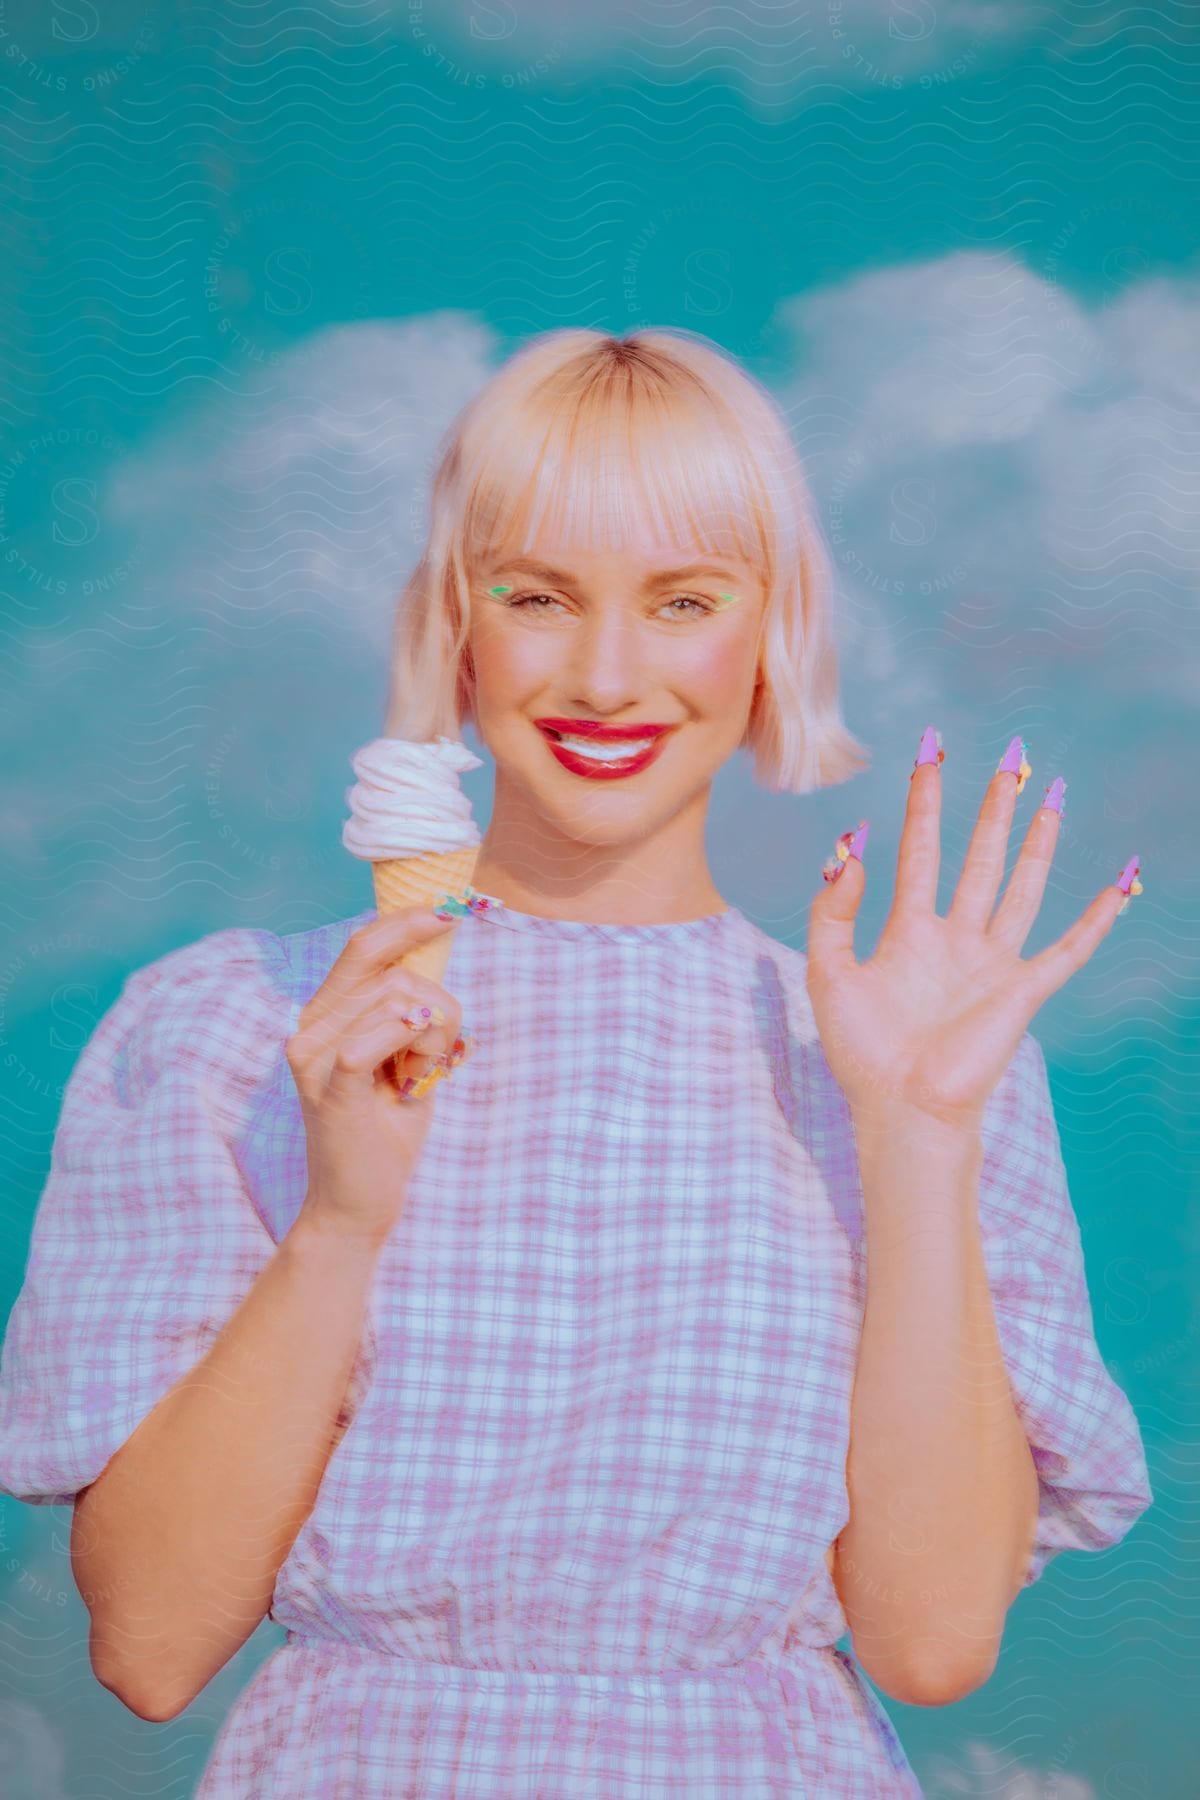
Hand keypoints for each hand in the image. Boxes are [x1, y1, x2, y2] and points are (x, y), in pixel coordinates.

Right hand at [286, 908, 470, 1249]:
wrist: (360, 1205)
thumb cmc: (386, 1132)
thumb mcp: (407, 1059)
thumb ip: (414, 1012)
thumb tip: (438, 953)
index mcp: (324, 1016)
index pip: (361, 946)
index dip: (405, 922)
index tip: (447, 915)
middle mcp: (309, 1028)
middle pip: (390, 971)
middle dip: (438, 1004)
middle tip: (440, 1053)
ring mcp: (313, 1058)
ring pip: (398, 1000)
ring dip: (434, 1037)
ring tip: (421, 1080)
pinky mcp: (328, 1089)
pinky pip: (373, 1040)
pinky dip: (407, 1041)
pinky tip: (417, 1071)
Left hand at [805, 727, 1141, 1134]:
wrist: (901, 1109)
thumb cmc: (861, 1053)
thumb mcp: (827, 973)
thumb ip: (832, 912)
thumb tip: (852, 849)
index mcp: (908, 933)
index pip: (920, 851)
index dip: (925, 803)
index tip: (930, 754)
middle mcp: (955, 940)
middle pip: (980, 858)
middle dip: (994, 809)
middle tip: (1012, 758)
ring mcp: (992, 963)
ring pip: (1022, 888)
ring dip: (1037, 843)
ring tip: (1050, 796)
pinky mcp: (1023, 991)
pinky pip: (1068, 948)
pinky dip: (1097, 918)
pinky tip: (1120, 885)